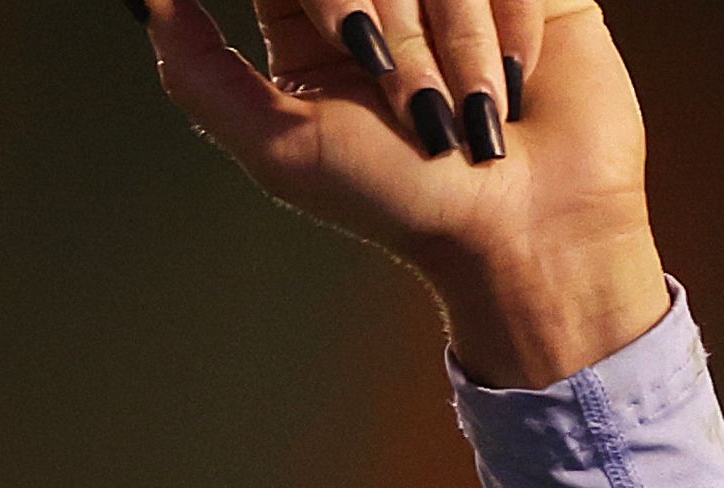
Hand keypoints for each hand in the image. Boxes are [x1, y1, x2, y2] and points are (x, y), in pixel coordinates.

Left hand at [144, 0, 666, 390]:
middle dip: (391, 32)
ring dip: (454, 47)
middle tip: (414, 105)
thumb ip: (199, 70)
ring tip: (467, 117)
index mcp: (313, 21)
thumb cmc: (399, 201)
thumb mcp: (282, 146)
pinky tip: (511, 90)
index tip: (351, 46)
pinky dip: (507, 36)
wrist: (524, 230)